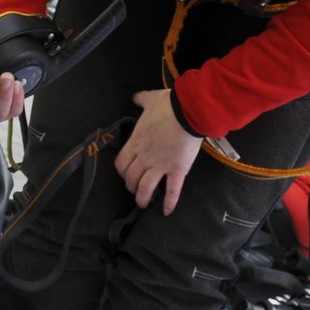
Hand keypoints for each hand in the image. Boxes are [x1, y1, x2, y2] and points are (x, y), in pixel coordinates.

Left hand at [114, 88, 201, 214]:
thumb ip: (141, 99)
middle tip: (135, 189)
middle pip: (131, 178)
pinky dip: (169, 203)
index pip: (121, 163)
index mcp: (136, 142)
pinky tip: (167, 212)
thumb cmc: (168, 105)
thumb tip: (135, 97)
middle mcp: (145, 157)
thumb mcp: (150, 99)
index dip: (121, 171)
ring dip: (142, 198)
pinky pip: (172, 190)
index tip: (125, 173)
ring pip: (145, 188)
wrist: (188, 112)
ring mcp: (160, 165)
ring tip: (143, 204)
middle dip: (131, 186)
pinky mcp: (177, 170)